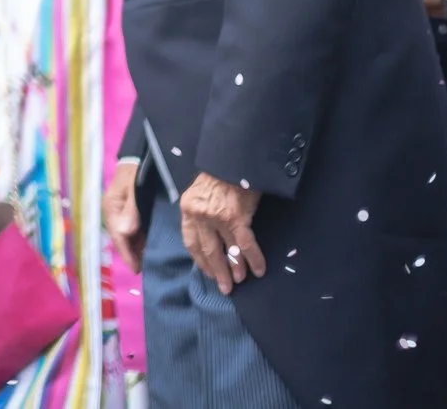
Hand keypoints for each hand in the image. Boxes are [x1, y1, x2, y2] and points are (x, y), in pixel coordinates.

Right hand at [102, 158, 145, 270]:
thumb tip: (125, 232)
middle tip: (145, 269)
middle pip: (121, 239)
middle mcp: (114, 213)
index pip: (118, 236)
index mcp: (111, 208)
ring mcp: (121, 212)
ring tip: (148, 261)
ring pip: (127, 236)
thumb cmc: (136, 173)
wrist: (139, 156)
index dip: (127, 254)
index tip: (136, 269)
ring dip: (136, 248)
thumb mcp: (133, 189)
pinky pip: (133, 230)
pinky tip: (148, 246)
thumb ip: (131, 210)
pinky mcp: (130, 211)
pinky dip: (139, 240)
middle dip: (131, 254)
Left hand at [179, 171, 264, 294]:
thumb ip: (200, 213)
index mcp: (188, 209)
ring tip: (240, 280)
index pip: (190, 241)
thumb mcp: (200, 193)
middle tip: (225, 287)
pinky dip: (253, 259)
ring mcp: (217, 218)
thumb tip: (208, 236)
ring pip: (226, 250)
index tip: (207, 272)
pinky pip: (245, 245)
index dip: (200, 260)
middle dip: (217, 271)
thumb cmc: (220, 176)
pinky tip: (259, 270)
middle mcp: (199, 215)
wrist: (235, 160)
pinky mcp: (236, 218)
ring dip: (235, 268)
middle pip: (207, 250)